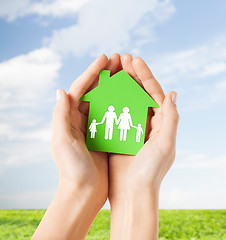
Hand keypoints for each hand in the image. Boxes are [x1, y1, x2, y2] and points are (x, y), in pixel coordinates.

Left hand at [32, 54, 121, 239]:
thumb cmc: (72, 169)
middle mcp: (81, 119)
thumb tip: (61, 90)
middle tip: (119, 59)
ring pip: (106, 100)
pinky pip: (114, 114)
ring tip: (127, 72)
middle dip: (106, 74)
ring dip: (115, 85)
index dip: (92, 72)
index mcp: (69, 118)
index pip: (80, 88)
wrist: (84, 191)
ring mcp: (94, 126)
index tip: (105, 58)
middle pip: (94, 91)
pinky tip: (132, 95)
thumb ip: (60, 116)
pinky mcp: (105, 135)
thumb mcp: (63, 141)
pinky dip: (122, 103)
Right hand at [108, 54, 178, 239]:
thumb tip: (173, 93)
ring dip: (119, 83)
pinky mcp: (118, 133)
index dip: (145, 75)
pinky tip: (101, 89)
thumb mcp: (165, 144)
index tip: (133, 60)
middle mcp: (147, 122)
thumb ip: (171, 118)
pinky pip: (114, 112)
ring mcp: (131, 126)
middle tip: (120, 58)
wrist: (132, 193)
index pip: (154, 92)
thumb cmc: (150, 171)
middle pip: (139, 92)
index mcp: (161, 123)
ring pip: (125, 99)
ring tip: (111, 68)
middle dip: (131, 74)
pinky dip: (109, 100)